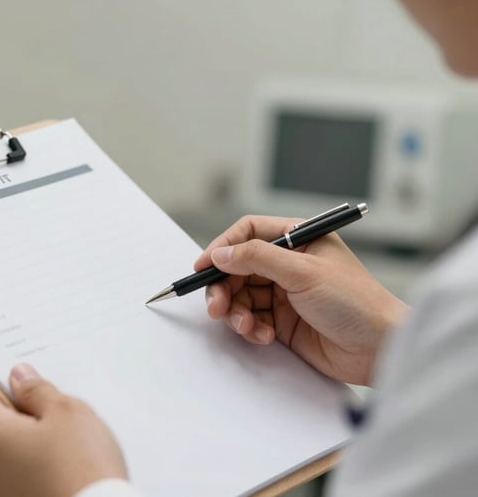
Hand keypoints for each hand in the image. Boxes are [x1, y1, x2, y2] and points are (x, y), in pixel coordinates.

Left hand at [0, 364, 126, 496]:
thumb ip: (38, 390)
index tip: (24, 381)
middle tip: (57, 416)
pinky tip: (64, 470)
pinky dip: (36, 469)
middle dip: (22, 414)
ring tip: (67, 448)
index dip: (0, 379)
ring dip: (30, 443)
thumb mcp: (68, 411)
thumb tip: (22, 380)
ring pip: (7, 451)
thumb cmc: (81, 472)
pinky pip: (17, 475)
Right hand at [195, 215, 408, 385]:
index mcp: (298, 240)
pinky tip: (265, 336)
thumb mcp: (303, 272)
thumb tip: (221, 254)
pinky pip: (252, 320)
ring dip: (235, 312)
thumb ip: (257, 258)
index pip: (248, 233)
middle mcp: (289, 264)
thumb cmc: (356, 302)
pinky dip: (251, 329)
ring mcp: (285, 294)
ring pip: (241, 296)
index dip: (223, 247)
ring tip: (245, 326)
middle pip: (238, 268)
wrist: (380, 348)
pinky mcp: (283, 322)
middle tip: (216, 306)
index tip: (203, 265)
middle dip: (223, 287)